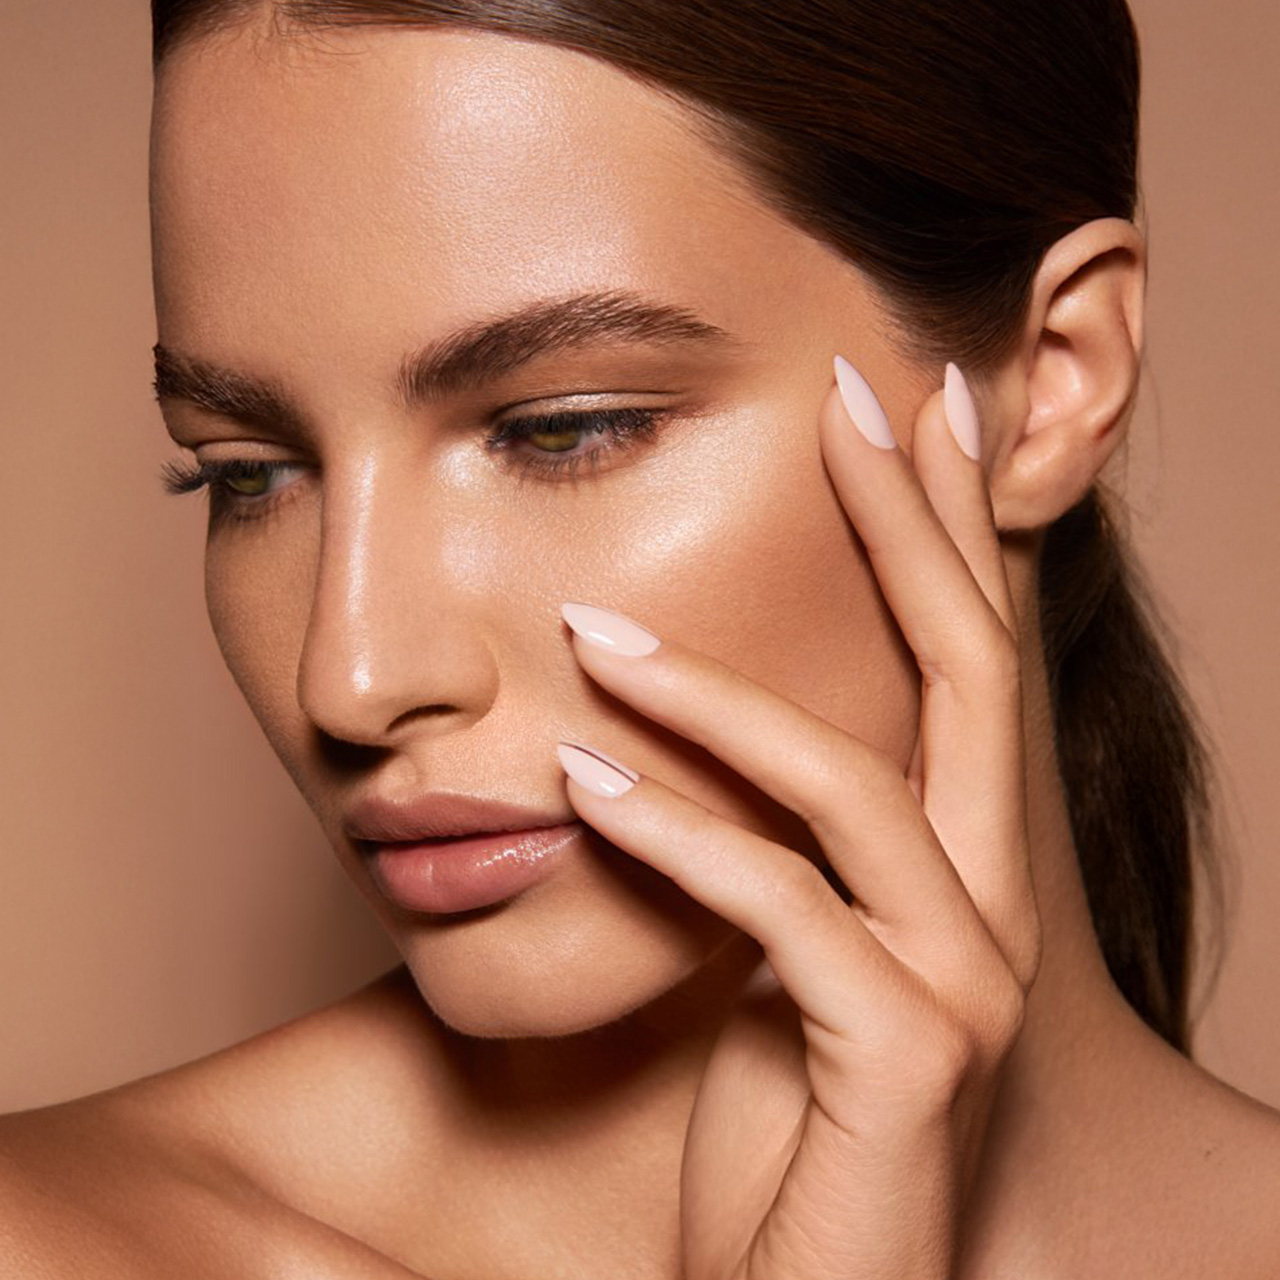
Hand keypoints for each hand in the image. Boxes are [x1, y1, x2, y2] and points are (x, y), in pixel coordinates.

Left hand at [555, 357, 1041, 1279]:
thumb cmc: (775, 1124)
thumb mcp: (769, 955)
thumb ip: (764, 842)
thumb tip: (682, 731)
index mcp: (958, 872)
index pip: (963, 663)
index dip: (942, 529)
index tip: (902, 408)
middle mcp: (989, 910)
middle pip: (967, 673)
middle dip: (910, 525)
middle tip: (851, 395)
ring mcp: (963, 984)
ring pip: (852, 784)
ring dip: (715, 694)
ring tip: (592, 629)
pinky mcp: (905, 1060)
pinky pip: (779, 908)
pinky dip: (675, 834)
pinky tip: (579, 784)